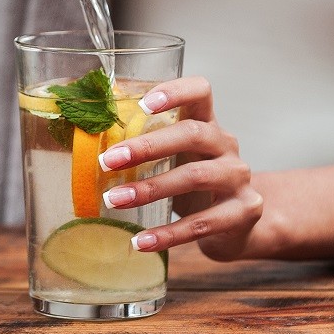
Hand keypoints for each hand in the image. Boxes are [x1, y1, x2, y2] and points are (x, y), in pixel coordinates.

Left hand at [98, 76, 263, 261]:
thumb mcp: (177, 157)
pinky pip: (203, 223)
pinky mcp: (244, 211)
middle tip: (108, 161)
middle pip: (193, 134)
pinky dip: (168, 234)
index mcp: (208, 124)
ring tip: (114, 200)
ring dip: (151, 189)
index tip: (142, 105)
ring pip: (196, 177)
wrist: (239, 223)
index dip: (175, 92)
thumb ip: (148, 146)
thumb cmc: (195, 183)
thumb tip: (90, 145)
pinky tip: (141, 241)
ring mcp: (238, 177)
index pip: (201, 91)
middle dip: (148, 147)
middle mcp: (227, 145)